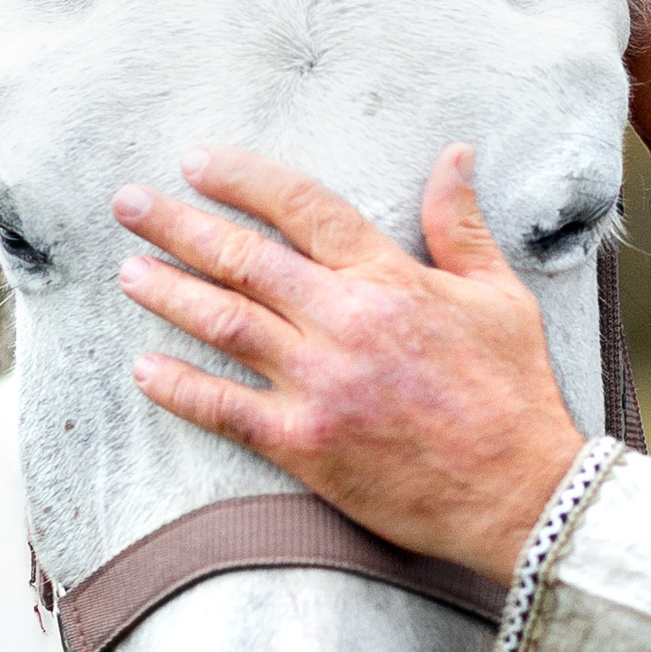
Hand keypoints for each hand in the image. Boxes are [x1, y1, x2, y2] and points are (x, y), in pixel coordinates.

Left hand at [116, 146, 587, 584]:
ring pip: (223, 323)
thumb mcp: (500, 296)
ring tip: (128, 273)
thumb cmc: (515, 394)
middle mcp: (345, 322)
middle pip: (243, 258)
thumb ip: (461, 225)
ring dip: (167, 293)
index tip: (197, 164)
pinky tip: (144, 370)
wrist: (522, 494)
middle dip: (177, 224)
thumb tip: (455, 156)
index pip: (302, 208)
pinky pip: (225, 409)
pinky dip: (179, 388)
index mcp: (389, 278)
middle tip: (127, 205)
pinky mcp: (306, 444)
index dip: (243, 180)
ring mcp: (320, 384)